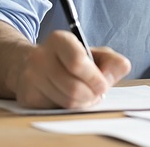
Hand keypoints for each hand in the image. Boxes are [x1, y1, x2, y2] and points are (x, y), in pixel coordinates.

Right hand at [11, 30, 130, 108]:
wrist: (31, 64)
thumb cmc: (70, 58)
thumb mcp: (93, 53)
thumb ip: (111, 59)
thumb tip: (121, 68)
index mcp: (59, 40)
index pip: (77, 62)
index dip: (94, 78)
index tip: (103, 85)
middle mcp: (41, 57)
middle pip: (73, 87)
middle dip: (91, 94)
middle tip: (97, 93)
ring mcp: (31, 78)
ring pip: (66, 101)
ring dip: (82, 102)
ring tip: (86, 95)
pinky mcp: (27, 97)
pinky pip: (56, 109)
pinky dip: (68, 107)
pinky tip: (68, 96)